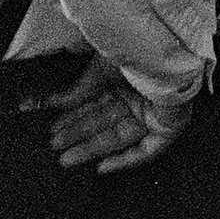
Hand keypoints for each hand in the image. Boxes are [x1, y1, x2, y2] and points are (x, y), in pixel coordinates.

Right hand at [33, 53, 191, 173]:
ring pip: (119, 137)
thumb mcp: (98, 71)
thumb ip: (78, 92)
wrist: (163, 51)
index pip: (96, 103)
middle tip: (54, 146)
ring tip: (65, 159)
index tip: (53, 127)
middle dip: (79, 135)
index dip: (74, 116)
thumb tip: (51, 103)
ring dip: (92, 149)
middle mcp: (139, 94)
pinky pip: (146, 150)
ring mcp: (153, 111)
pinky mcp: (168, 126)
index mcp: (125, 76)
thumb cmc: (134, 51)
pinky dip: (124, 160)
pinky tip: (101, 167)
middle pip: (105, 122)